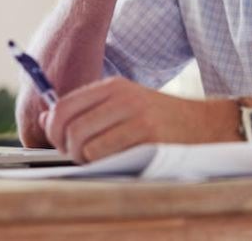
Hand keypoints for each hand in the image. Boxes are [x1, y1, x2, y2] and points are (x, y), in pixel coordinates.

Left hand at [39, 77, 235, 162]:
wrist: (205, 124)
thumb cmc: (160, 119)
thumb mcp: (124, 104)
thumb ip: (87, 110)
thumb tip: (46, 119)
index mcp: (112, 86)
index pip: (63, 106)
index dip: (52, 130)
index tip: (60, 142)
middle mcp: (121, 97)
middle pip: (68, 128)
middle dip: (66, 149)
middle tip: (78, 157)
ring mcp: (134, 116)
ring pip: (82, 145)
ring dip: (83, 160)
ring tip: (98, 160)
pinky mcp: (146, 136)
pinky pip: (104, 156)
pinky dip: (101, 165)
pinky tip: (114, 162)